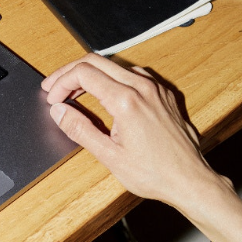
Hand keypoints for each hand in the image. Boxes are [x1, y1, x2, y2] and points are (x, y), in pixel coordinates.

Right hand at [42, 54, 222, 212]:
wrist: (188, 179)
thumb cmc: (154, 173)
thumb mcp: (109, 156)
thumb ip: (80, 129)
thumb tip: (59, 112)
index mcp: (126, 101)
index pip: (84, 73)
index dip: (61, 82)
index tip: (52, 98)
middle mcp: (142, 87)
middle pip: (96, 62)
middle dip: (71, 73)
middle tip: (55, 88)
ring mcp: (155, 88)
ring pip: (115, 65)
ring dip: (92, 74)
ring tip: (76, 92)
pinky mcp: (164, 93)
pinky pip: (134, 74)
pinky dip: (113, 78)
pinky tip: (107, 93)